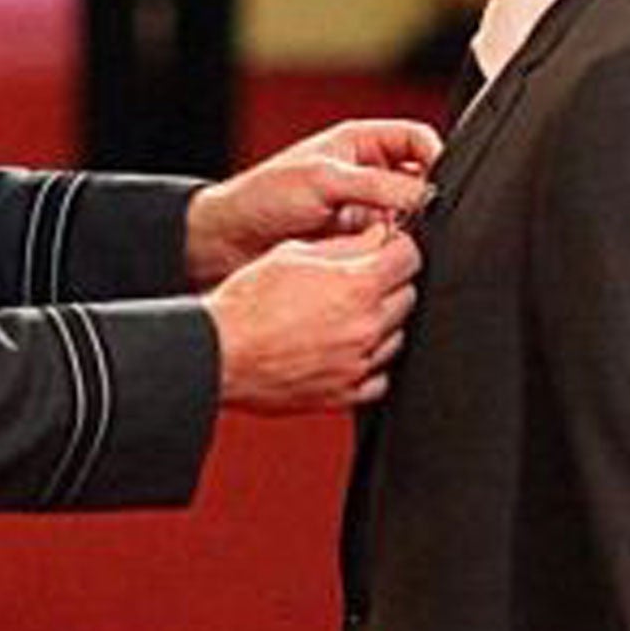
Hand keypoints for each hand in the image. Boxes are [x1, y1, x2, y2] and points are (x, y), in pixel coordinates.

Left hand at [184, 119, 440, 286]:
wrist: (228, 240)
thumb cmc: (262, 195)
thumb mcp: (323, 180)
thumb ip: (376, 184)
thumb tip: (424, 195)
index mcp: (360, 143)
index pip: (417, 140)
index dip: (435, 156)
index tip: (441, 183)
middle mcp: (366, 174)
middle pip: (419, 180)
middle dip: (423, 199)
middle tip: (416, 216)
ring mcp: (362, 208)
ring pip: (408, 216)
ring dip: (407, 228)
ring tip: (394, 238)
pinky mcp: (355, 241)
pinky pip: (388, 244)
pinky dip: (390, 251)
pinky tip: (381, 257)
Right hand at [205, 226, 421, 413]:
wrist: (220, 352)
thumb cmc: (247, 303)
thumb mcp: (294, 254)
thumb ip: (345, 245)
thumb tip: (377, 237)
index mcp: (356, 286)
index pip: (409, 257)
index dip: (396, 247)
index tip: (386, 249)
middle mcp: (365, 326)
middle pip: (407, 295)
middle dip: (388, 282)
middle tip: (357, 280)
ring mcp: (358, 364)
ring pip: (396, 335)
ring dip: (379, 322)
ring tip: (343, 314)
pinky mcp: (345, 393)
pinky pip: (379, 376)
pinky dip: (369, 362)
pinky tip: (344, 348)